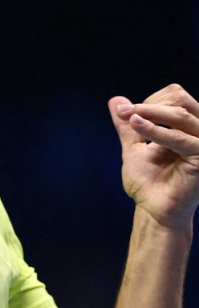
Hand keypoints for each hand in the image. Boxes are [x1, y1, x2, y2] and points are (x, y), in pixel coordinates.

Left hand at [109, 84, 198, 229]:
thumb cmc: (148, 182)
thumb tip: (115, 100)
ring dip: (150, 112)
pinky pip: (179, 138)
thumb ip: (129, 126)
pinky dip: (155, 130)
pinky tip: (136, 125)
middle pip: (181, 100)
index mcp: (190, 127)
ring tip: (128, 117)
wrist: (153, 210)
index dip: (149, 100)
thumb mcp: (135, 148)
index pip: (176, 97)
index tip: (123, 111)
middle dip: (149, 103)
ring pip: (181, 114)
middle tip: (124, 113)